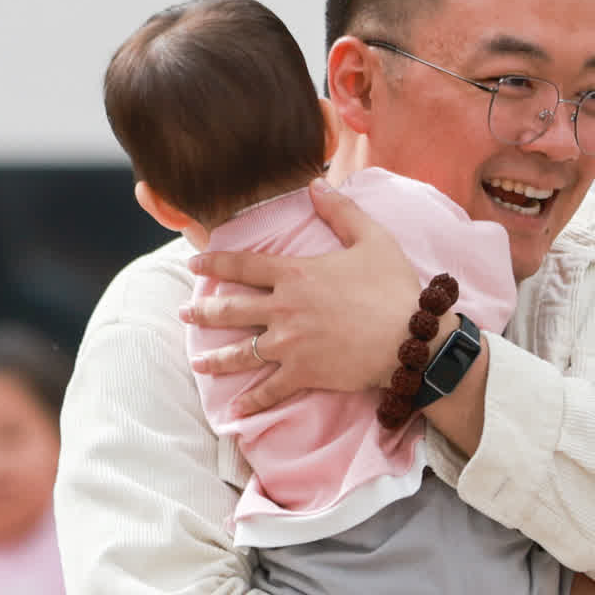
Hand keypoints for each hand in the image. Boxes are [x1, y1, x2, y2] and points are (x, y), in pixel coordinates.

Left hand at [183, 183, 421, 419]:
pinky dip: (252, 402)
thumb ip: (341, 211)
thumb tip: (317, 183)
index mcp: (295, 274)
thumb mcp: (372, 238)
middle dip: (202, 312)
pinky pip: (270, 390)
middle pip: (230, 310)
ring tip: (197, 362)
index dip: (214, 263)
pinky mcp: (303, 374)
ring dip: (215, 359)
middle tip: (184, 313)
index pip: (243, 266)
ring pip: (240, 354)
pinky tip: (236, 411)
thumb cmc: (393, 287)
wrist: (410, 338)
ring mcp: (290, 345)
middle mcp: (283, 309)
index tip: (194, 264)